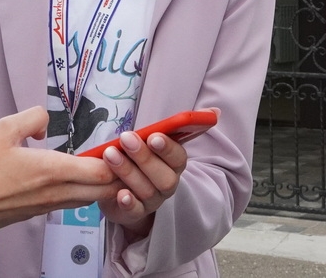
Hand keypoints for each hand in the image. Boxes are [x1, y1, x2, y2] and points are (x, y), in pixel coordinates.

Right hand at [0, 107, 119, 230]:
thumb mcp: (4, 128)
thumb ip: (33, 118)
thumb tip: (44, 120)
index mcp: (52, 171)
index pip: (102, 171)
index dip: (117, 160)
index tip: (121, 147)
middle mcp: (55, 193)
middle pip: (103, 191)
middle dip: (118, 176)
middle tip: (122, 159)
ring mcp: (47, 206)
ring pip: (89, 199)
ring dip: (101, 186)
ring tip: (103, 166)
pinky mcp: (36, 213)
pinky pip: (70, 204)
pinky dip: (83, 193)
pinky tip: (75, 179)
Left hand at [95, 113, 203, 235]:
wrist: (118, 191)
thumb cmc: (134, 160)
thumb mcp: (144, 143)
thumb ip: (163, 128)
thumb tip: (215, 111)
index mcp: (173, 163)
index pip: (178, 157)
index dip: (168, 148)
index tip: (154, 136)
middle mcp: (167, 183)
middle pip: (165, 176)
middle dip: (145, 157)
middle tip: (126, 138)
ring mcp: (153, 200)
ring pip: (147, 190)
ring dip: (128, 171)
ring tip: (109, 154)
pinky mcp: (135, 213)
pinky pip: (136, 211)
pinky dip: (129, 203)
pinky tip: (121, 194)